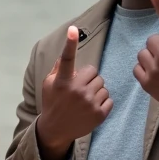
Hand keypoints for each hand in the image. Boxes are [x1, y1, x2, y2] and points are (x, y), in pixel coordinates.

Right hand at [36, 26, 112, 159]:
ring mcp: (89, 103)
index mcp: (61, 81)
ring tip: (85, 100)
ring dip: (96, 90)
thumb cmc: (52, 103)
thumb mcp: (49, 85)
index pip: (67, 58)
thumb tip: (66, 52)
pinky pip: (109, 99)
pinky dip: (102, 102)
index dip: (70, 43)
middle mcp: (75, 90)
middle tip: (80, 88)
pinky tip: (91, 108)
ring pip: (103, 85)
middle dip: (88, 78)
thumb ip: (58, 69)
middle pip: (94, 72)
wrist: (56, 129)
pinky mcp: (99, 114)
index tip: (73, 29)